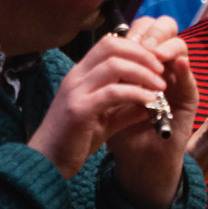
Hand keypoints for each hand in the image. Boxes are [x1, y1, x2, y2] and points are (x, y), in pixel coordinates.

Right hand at [28, 16, 194, 208]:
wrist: (46, 163)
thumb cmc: (73, 141)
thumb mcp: (104, 120)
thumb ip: (125, 108)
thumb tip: (152, 100)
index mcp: (80, 75)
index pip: (108, 44)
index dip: (135, 48)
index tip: (155, 63)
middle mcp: (75, 77)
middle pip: (112, 47)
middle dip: (142, 54)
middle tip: (161, 69)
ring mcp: (75, 91)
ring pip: (114, 65)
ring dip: (143, 73)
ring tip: (160, 86)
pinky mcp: (79, 110)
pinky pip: (112, 92)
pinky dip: (136, 93)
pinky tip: (150, 102)